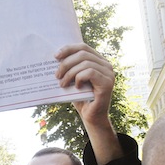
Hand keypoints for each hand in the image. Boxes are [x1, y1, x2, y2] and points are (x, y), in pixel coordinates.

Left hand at [55, 43, 120, 164]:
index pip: (83, 47)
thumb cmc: (81, 98)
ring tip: (62, 84)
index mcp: (99, 61)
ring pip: (85, 63)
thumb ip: (70, 67)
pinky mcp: (107, 82)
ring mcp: (109, 73)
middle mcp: (106, 65)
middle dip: (66, 63)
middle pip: (83, 53)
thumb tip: (55, 57)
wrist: (91, 116)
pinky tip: (76, 87)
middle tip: (56, 75)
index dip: (68, 49)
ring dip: (70, 73)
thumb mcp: (73, 79)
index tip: (55, 56)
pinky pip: (90, 72)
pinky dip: (79, 78)